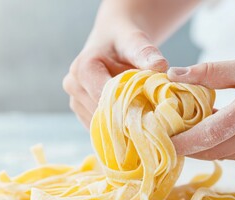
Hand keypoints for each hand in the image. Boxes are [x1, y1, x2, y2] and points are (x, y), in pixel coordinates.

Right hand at [62, 1, 168, 128]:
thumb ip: (146, 53)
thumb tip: (161, 66)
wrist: (111, 39)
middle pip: (101, 112)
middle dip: (126, 114)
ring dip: (121, 121)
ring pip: (100, 122)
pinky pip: (99, 125)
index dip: (129, 105)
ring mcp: (74, 99)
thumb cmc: (123, 39)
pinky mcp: (79, 110)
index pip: (105, 97)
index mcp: (83, 68)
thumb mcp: (135, 41)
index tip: (152, 108)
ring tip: (140, 111)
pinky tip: (129, 116)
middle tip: (151, 113)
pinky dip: (115, 125)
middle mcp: (73, 85)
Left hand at [169, 58, 234, 159]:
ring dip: (200, 150)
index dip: (186, 141)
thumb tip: (173, 74)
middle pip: (216, 149)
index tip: (163, 141)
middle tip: (163, 140)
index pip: (213, 131)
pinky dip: (216, 148)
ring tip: (179, 138)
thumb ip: (210, 72)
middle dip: (188, 148)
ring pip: (225, 155)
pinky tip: (204, 137)